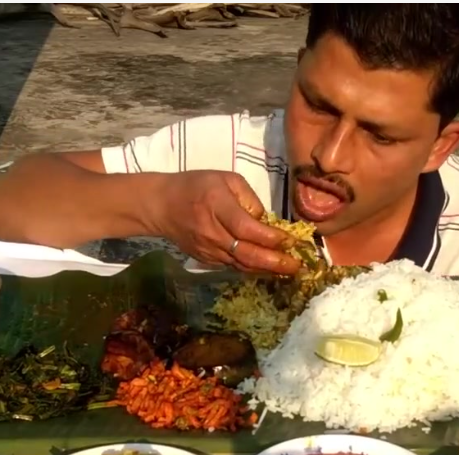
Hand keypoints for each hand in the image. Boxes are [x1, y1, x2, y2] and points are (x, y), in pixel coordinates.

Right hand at [155, 171, 301, 274]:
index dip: (270, 238)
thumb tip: (267, 222)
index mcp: (217, 206)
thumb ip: (249, 198)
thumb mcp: (226, 179)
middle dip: (274, 262)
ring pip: (241, 264)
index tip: (291, 241)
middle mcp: (212, 232)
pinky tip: (268, 269)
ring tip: (288, 271)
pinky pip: (233, 266)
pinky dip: (252, 269)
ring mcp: (208, 249)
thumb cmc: (197, 186)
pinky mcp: (206, 259)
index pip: (247, 228)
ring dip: (267, 270)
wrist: (162, 206)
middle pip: (247, 253)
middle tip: (296, 266)